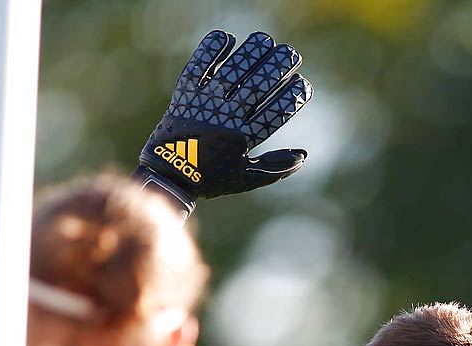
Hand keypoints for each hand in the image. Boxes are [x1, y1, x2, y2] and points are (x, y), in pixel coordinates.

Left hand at [136, 29, 311, 214]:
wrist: (168, 175)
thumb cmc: (211, 179)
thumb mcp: (246, 179)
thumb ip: (275, 168)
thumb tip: (303, 154)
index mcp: (242, 139)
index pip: (274, 112)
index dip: (292, 96)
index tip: (303, 85)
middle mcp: (224, 118)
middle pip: (257, 86)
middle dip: (278, 66)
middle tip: (291, 54)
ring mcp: (204, 104)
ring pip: (232, 71)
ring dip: (251, 52)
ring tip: (265, 40)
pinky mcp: (185, 94)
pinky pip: (199, 66)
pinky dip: (211, 50)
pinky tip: (227, 38)